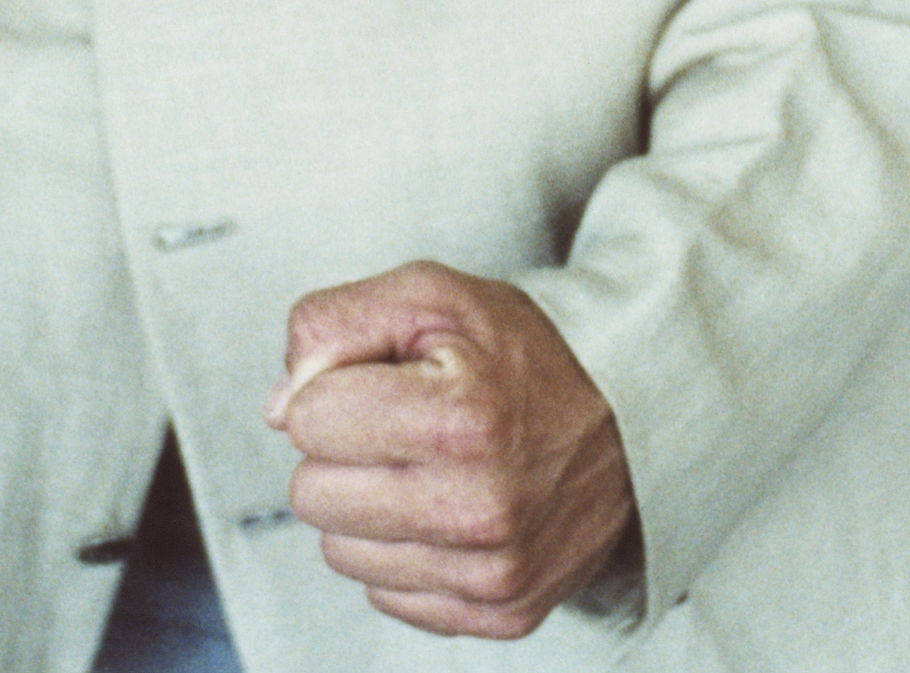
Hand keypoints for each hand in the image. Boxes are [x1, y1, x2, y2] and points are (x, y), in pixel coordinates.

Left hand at [268, 262, 633, 638]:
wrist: (631, 422)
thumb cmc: (519, 353)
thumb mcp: (431, 297)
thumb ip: (333, 325)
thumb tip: (278, 408)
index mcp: (463, 420)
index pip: (306, 419)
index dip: (336, 388)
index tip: (388, 381)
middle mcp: (480, 509)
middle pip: (311, 494)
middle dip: (344, 451)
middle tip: (407, 426)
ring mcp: (492, 572)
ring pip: (339, 551)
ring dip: (369, 506)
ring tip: (431, 468)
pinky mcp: (501, 613)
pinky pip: (385, 595)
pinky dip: (405, 552)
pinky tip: (450, 511)